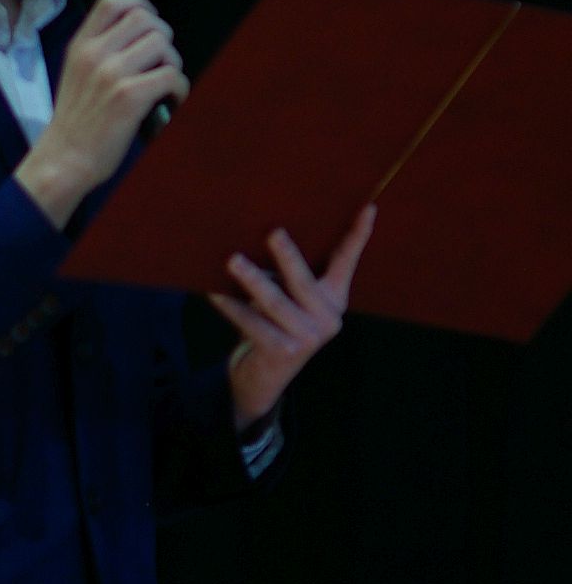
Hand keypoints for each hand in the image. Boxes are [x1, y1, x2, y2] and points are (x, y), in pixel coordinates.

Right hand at [15, 0, 188, 229]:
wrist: (64, 159)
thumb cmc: (74, 123)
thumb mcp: (73, 74)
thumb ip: (97, 51)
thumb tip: (138, 37)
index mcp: (80, 47)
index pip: (112, 2)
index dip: (139, 5)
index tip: (148, 21)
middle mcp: (95, 54)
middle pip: (145, 19)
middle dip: (162, 36)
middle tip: (160, 60)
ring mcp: (112, 74)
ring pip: (163, 44)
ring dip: (172, 62)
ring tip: (163, 81)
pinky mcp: (130, 97)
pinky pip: (172, 76)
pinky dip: (179, 89)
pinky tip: (169, 100)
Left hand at [212, 207, 376, 426]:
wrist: (264, 376)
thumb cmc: (274, 323)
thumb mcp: (288, 297)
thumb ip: (288, 275)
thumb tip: (266, 235)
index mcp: (333, 298)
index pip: (346, 261)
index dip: (357, 235)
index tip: (369, 207)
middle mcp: (328, 318)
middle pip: (303, 281)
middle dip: (287, 256)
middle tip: (273, 232)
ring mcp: (307, 338)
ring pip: (274, 302)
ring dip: (251, 280)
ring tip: (233, 261)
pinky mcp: (283, 352)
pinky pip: (252, 323)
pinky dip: (232, 307)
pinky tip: (216, 293)